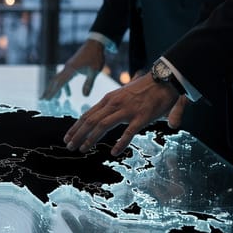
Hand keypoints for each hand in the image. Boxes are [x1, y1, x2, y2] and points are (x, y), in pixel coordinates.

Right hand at [43, 40, 104, 98]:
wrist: (94, 43)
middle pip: (55, 81)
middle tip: (43, 99)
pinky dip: (64, 85)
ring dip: (55, 88)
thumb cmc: (95, 56)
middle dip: (49, 90)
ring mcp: (68, 66)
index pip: (60, 82)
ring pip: (58, 79)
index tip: (47, 99)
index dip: (53, 92)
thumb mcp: (94, 70)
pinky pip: (64, 77)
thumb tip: (85, 96)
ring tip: (53, 99)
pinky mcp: (71, 66)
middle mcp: (67, 68)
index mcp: (71, 69)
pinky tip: (68, 94)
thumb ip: (89, 83)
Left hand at [63, 74, 178, 156]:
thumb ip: (111, 107)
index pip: (87, 114)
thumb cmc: (144, 89)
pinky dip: (121, 143)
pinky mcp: (141, 117)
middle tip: (69, 146)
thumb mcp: (122, 95)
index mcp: (109, 99)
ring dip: (91, 139)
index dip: (76, 127)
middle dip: (78, 135)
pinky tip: (114, 152)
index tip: (68, 137)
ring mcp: (127, 110)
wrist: (165, 80)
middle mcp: (114, 103)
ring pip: (103, 126)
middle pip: (90, 121)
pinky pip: (129, 132)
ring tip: (82, 149)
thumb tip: (99, 118)